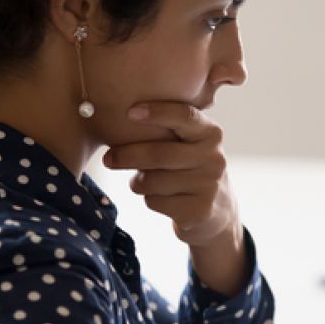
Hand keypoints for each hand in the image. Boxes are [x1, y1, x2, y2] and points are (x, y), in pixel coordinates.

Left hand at [102, 101, 238, 248]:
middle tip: (108, 158)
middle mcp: (214, 158)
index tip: (130, 112)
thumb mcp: (189, 144)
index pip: (184, 116)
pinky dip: (150, 199)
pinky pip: (156, 201)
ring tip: (143, 181)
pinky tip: (161, 198)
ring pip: (152, 181)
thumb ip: (167, 130)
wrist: (216, 210)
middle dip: (126, 155)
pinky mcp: (199, 210)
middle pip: (158, 154)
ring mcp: (209, 186)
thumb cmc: (189, 168)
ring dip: (138, 182)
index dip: (157, 112)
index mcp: (211, 134)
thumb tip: (121, 119)